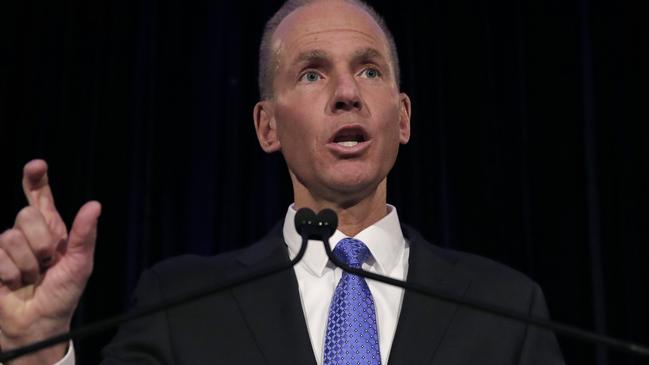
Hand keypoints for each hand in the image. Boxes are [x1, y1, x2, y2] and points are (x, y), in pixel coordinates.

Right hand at [0, 160, 100, 363]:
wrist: (39, 324)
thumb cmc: (63, 295)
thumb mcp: (80, 265)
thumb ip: (85, 234)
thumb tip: (94, 205)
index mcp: (51, 230)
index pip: (39, 197)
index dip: (35, 179)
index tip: (36, 166)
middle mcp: (27, 235)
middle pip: (26, 214)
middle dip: (41, 241)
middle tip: (48, 263)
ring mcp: (6, 248)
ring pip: (10, 237)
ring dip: (26, 263)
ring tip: (32, 278)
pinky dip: (10, 275)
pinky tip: (13, 285)